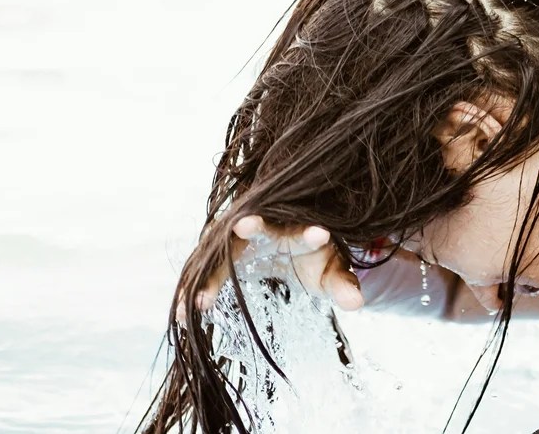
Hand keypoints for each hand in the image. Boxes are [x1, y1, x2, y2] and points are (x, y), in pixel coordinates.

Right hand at [185, 215, 363, 317]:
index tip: (319, 235)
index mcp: (296, 230)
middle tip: (242, 227)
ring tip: (195, 302)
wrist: (289, 247)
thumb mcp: (331, 274)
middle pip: (254, 224)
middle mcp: (264, 227)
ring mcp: (237, 238)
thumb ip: (342, 286)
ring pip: (221, 251)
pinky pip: (204, 270)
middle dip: (248, 227)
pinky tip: (180, 315)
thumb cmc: (313, 259)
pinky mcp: (220, 253)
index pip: (304, 229)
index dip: (310, 234)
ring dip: (207, 275)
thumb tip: (357, 303)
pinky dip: (193, 290)